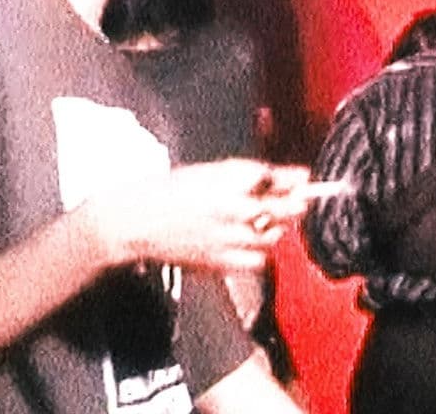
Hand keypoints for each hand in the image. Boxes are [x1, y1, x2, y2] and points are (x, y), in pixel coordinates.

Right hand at [82, 158, 312, 271]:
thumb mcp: (210, 173)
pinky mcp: (220, 262)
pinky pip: (256, 260)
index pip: (270, 176)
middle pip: (281, 206)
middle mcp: (229, 208)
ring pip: (272, 235)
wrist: (135, 222)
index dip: (286, 177)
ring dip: (272, 227)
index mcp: (223, 179)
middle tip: (296, 200)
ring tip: (255, 220)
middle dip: (293, 202)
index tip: (295, 178)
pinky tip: (243, 242)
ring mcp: (226, 237)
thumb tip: (300, 176)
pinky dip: (257, 252)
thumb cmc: (171, 191)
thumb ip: (253, 176)